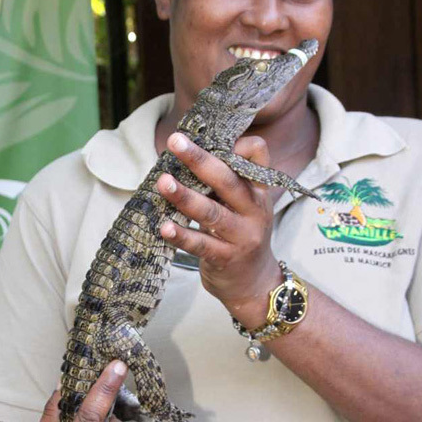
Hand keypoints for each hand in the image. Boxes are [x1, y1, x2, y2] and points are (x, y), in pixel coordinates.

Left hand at [157, 133, 280, 324]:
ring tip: (163, 183)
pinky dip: (182, 235)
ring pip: (212, 212)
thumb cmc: (241, 238)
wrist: (255, 285)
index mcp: (258, 192)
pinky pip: (201, 245)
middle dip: (200, 159)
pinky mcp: (227, 259)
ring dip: (185, 197)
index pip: (259, 156)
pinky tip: (163, 227)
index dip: (239, 144)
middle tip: (176, 142)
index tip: (212, 135)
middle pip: (228, 180)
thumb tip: (187, 153)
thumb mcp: (244, 208)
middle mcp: (254, 211)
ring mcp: (242, 236)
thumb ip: (224, 184)